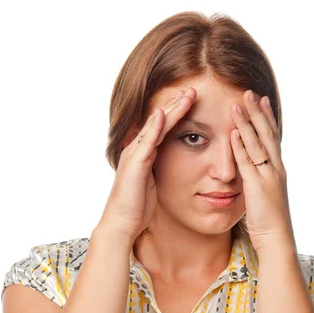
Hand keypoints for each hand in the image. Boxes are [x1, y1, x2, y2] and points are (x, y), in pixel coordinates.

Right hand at [96, 87, 196, 243]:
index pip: (162, 128)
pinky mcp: (134, 164)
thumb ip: (160, 171)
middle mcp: (137, 150)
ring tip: (186, 94)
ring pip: (155, 126)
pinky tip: (163, 113)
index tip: (192, 100)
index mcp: (144, 154)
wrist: (121, 223)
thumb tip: (175, 168)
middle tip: (192, 89)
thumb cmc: (137, 208)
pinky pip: (146, 141)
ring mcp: (134, 155)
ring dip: (171, 109)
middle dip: (176, 104)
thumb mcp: (153, 185)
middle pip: (159, 121)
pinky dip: (155, 127)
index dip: (176, 113)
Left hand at [230, 90, 295, 253]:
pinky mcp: (258, 187)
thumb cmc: (269, 222)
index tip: (261, 100)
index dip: (267, 118)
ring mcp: (268, 177)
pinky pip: (248, 162)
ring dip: (247, 122)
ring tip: (238, 103)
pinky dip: (241, 146)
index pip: (272, 138)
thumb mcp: (265, 196)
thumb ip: (259, 181)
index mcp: (277, 170)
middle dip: (257, 112)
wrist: (277, 239)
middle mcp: (276, 169)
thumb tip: (252, 173)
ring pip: (258, 144)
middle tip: (249, 92)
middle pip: (267, 134)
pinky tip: (234, 131)